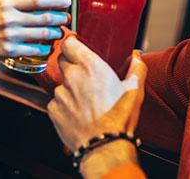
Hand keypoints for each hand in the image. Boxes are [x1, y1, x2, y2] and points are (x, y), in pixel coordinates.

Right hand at [0, 0, 70, 61]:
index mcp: (6, 3)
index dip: (56, 0)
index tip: (67, 1)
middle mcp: (9, 18)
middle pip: (44, 17)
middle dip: (61, 18)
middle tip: (67, 17)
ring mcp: (10, 36)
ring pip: (42, 34)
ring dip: (56, 33)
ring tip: (60, 31)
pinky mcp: (10, 51)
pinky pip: (35, 50)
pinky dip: (46, 49)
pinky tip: (49, 47)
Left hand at [47, 36, 146, 151]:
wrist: (104, 147)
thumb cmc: (119, 119)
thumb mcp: (134, 90)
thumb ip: (136, 68)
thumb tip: (136, 56)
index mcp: (91, 66)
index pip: (69, 42)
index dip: (72, 44)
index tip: (77, 47)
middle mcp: (72, 77)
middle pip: (63, 60)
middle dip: (72, 64)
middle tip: (85, 75)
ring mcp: (60, 93)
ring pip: (61, 83)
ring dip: (70, 87)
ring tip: (85, 100)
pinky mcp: (53, 109)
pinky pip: (56, 101)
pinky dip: (65, 105)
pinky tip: (78, 113)